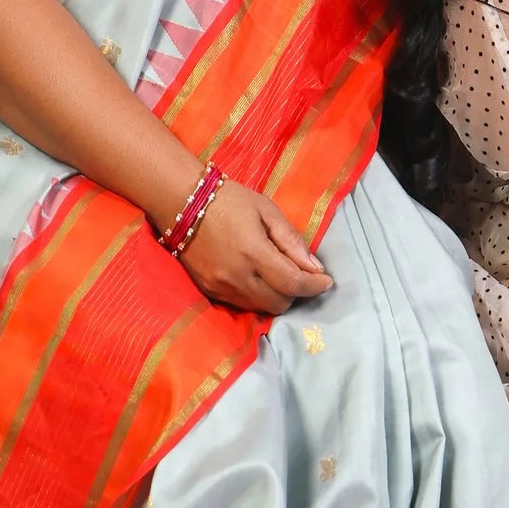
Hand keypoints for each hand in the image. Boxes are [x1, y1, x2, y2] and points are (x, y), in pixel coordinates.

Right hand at [183, 179, 333, 312]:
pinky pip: (240, 304)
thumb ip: (291, 240)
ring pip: (259, 307)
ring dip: (275, 296)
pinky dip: (256, 296)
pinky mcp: (208, 290)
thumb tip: (314, 267)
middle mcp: (236, 276)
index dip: (314, 286)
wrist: (181, 202)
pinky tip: (258, 278)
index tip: (326, 281)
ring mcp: (220, 287)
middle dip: (296, 293)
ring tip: (279, 275)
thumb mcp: (267, 210)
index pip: (292, 283)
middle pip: (278, 304)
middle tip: (300, 275)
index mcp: (254, 252)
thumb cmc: (229, 200)